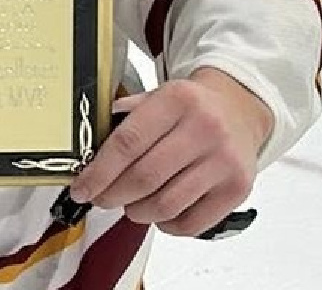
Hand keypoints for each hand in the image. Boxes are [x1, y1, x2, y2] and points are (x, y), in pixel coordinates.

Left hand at [66, 69, 272, 236]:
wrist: (240, 111)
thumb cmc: (190, 108)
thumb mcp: (159, 96)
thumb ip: (126, 117)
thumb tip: (89, 150)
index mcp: (177, 99)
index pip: (128, 142)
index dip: (99, 171)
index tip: (81, 188)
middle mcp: (204, 128)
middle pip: (144, 177)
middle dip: (113, 195)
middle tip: (102, 199)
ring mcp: (223, 161)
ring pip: (166, 205)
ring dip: (138, 212)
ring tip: (132, 205)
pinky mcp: (237, 189)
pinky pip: (192, 224)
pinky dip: (167, 226)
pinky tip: (160, 213)